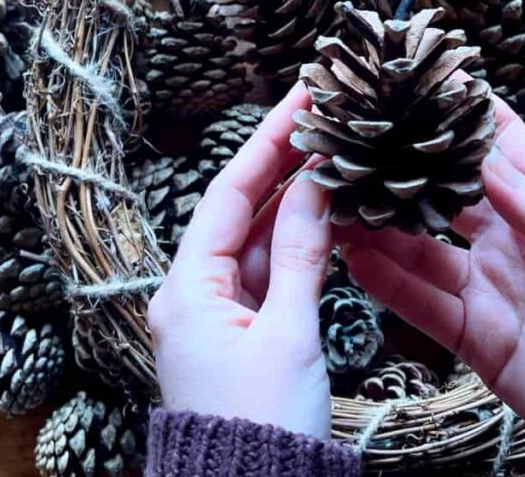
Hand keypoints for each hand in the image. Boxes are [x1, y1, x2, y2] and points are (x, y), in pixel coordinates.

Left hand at [148, 85, 333, 439]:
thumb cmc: (262, 425)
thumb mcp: (289, 336)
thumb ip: (303, 256)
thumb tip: (317, 188)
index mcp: (189, 290)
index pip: (229, 196)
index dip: (266, 143)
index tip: (299, 100)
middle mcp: (197, 294)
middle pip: (243, 212)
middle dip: (283, 164)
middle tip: (323, 116)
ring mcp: (223, 313)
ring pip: (263, 241)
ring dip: (298, 202)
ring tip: (335, 153)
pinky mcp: (248, 332)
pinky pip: (274, 273)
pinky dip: (303, 245)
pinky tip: (332, 214)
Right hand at [336, 96, 524, 469]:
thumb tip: (493, 166)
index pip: (507, 149)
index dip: (471, 114)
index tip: (430, 78)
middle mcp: (513, 243)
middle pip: (449, 195)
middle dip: (408, 166)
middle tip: (361, 138)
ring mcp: (490, 289)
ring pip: (421, 248)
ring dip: (382, 224)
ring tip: (339, 196)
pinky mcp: (476, 338)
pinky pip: (422, 304)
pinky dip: (387, 281)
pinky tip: (354, 255)